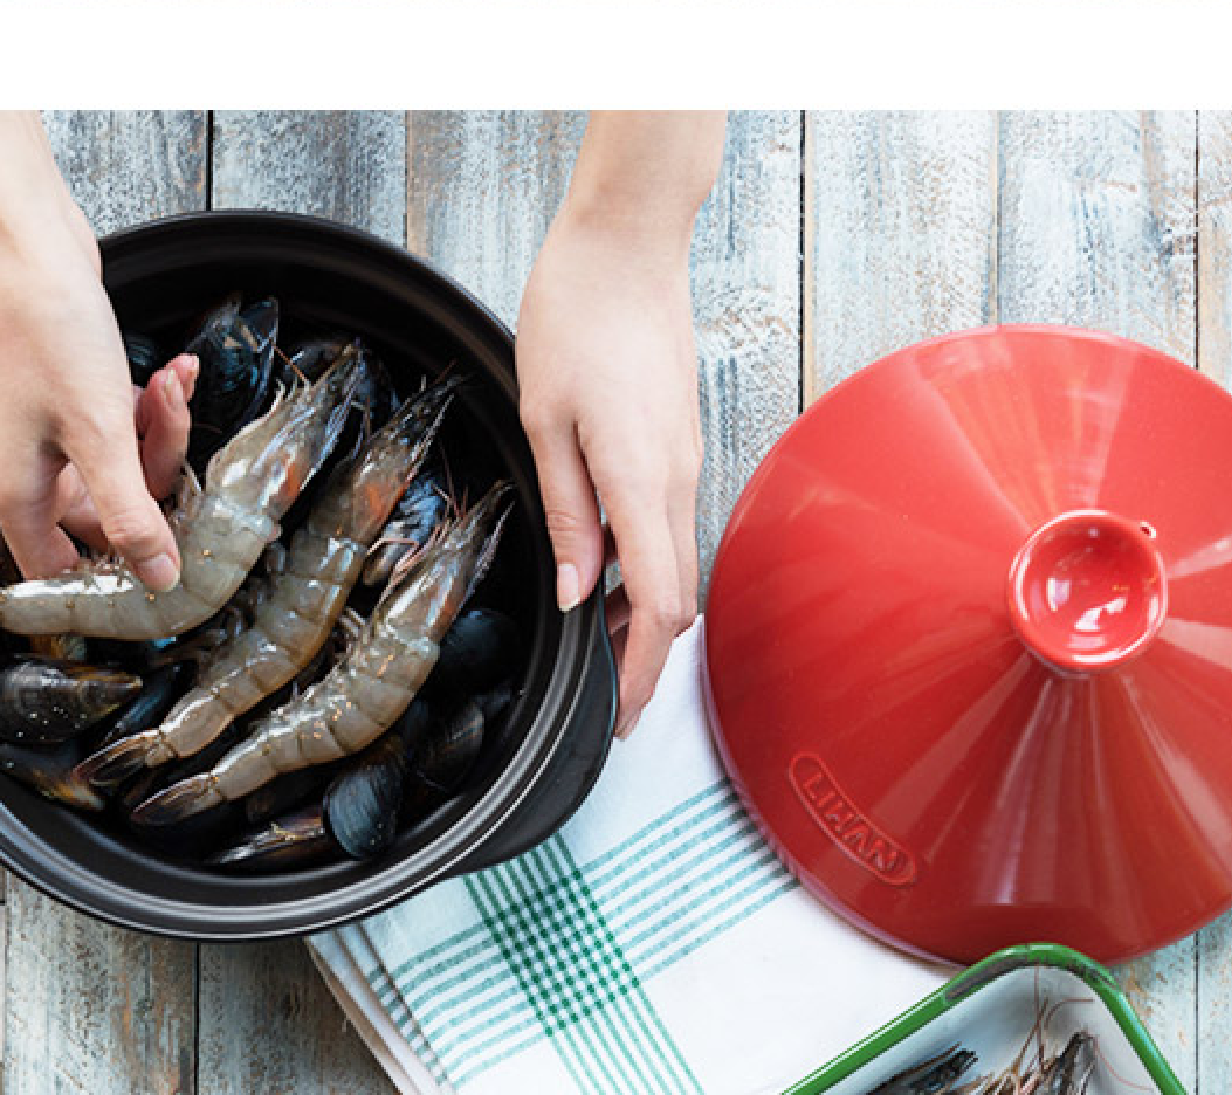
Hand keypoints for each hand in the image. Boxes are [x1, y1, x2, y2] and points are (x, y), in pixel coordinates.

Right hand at [0, 210, 190, 586]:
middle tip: (168, 432)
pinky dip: (153, 404)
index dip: (115, 576)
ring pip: (130, 468)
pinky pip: (129, 427)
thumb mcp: (101, 437)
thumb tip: (158, 577)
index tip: (166, 566)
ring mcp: (54, 437)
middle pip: (114, 515)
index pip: (65, 572)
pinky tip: (171, 373)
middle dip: (154, 473)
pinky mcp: (77, 404)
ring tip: (169, 386)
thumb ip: (132, 515)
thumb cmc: (48, 331)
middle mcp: (33, 473)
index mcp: (21, 495)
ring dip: (161, 429)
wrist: (31, 247)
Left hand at [517, 206, 701, 736]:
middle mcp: (678, 481)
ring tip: (589, 634)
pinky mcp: (681, 447)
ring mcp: (687, 463)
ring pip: (674, 565)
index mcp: (641, 483)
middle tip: (601, 693)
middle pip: (675, 600)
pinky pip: (669, 527)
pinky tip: (602, 567)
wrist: (629, 243)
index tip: (617, 713)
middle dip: (641, 657)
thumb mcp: (545, 422)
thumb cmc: (578, 315)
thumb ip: (566, 515)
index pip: (658, 607)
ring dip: (639, 611)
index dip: (639, 672)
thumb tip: (573, 593)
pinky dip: (643, 566)